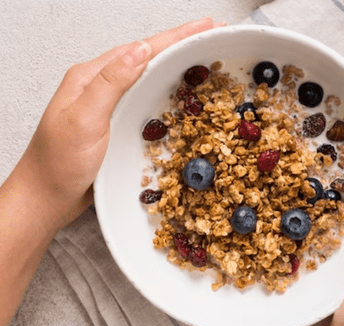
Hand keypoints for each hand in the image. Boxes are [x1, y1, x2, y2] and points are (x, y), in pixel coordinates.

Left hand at [19, 17, 214, 226]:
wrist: (47, 198)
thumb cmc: (58, 163)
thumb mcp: (84, 119)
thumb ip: (111, 83)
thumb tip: (141, 50)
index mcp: (91, 77)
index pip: (140, 49)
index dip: (175, 37)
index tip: (205, 26)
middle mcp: (101, 87)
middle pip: (148, 57)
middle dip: (181, 44)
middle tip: (212, 34)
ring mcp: (110, 105)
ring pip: (149, 77)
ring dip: (177, 65)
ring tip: (204, 56)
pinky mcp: (118, 124)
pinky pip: (148, 99)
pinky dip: (169, 90)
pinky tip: (182, 93)